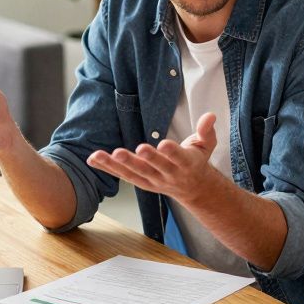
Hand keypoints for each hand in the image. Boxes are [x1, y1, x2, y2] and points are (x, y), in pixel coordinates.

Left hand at [86, 112, 217, 202]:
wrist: (193, 188)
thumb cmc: (196, 161)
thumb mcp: (206, 146)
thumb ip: (206, 131)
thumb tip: (210, 115)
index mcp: (186, 165)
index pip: (178, 158)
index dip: (171, 152)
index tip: (164, 144)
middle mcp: (168, 175)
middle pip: (154, 168)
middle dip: (144, 159)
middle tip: (132, 150)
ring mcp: (153, 180)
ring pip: (134, 173)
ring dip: (117, 165)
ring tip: (102, 155)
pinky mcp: (141, 182)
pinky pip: (123, 175)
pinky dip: (107, 168)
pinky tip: (92, 159)